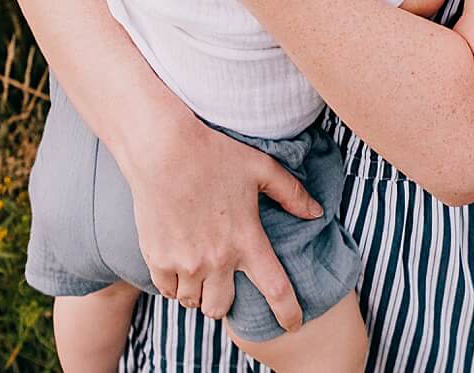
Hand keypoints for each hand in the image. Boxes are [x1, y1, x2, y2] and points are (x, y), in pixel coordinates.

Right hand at [127, 120, 320, 329]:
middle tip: (223, 284)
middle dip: (224, 302)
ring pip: (193, 302)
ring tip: (199, 272)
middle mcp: (216, 259)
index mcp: (246, 240)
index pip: (276, 290)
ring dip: (198, 294)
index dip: (289, 313)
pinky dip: (174, 285)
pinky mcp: (157, 259)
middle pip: (221, 307)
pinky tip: (178, 267)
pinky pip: (168, 291)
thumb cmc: (214, 153)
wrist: (162, 149)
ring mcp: (184, 263)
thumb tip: (316, 212)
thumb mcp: (261, 168)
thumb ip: (291, 193)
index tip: (293, 324)